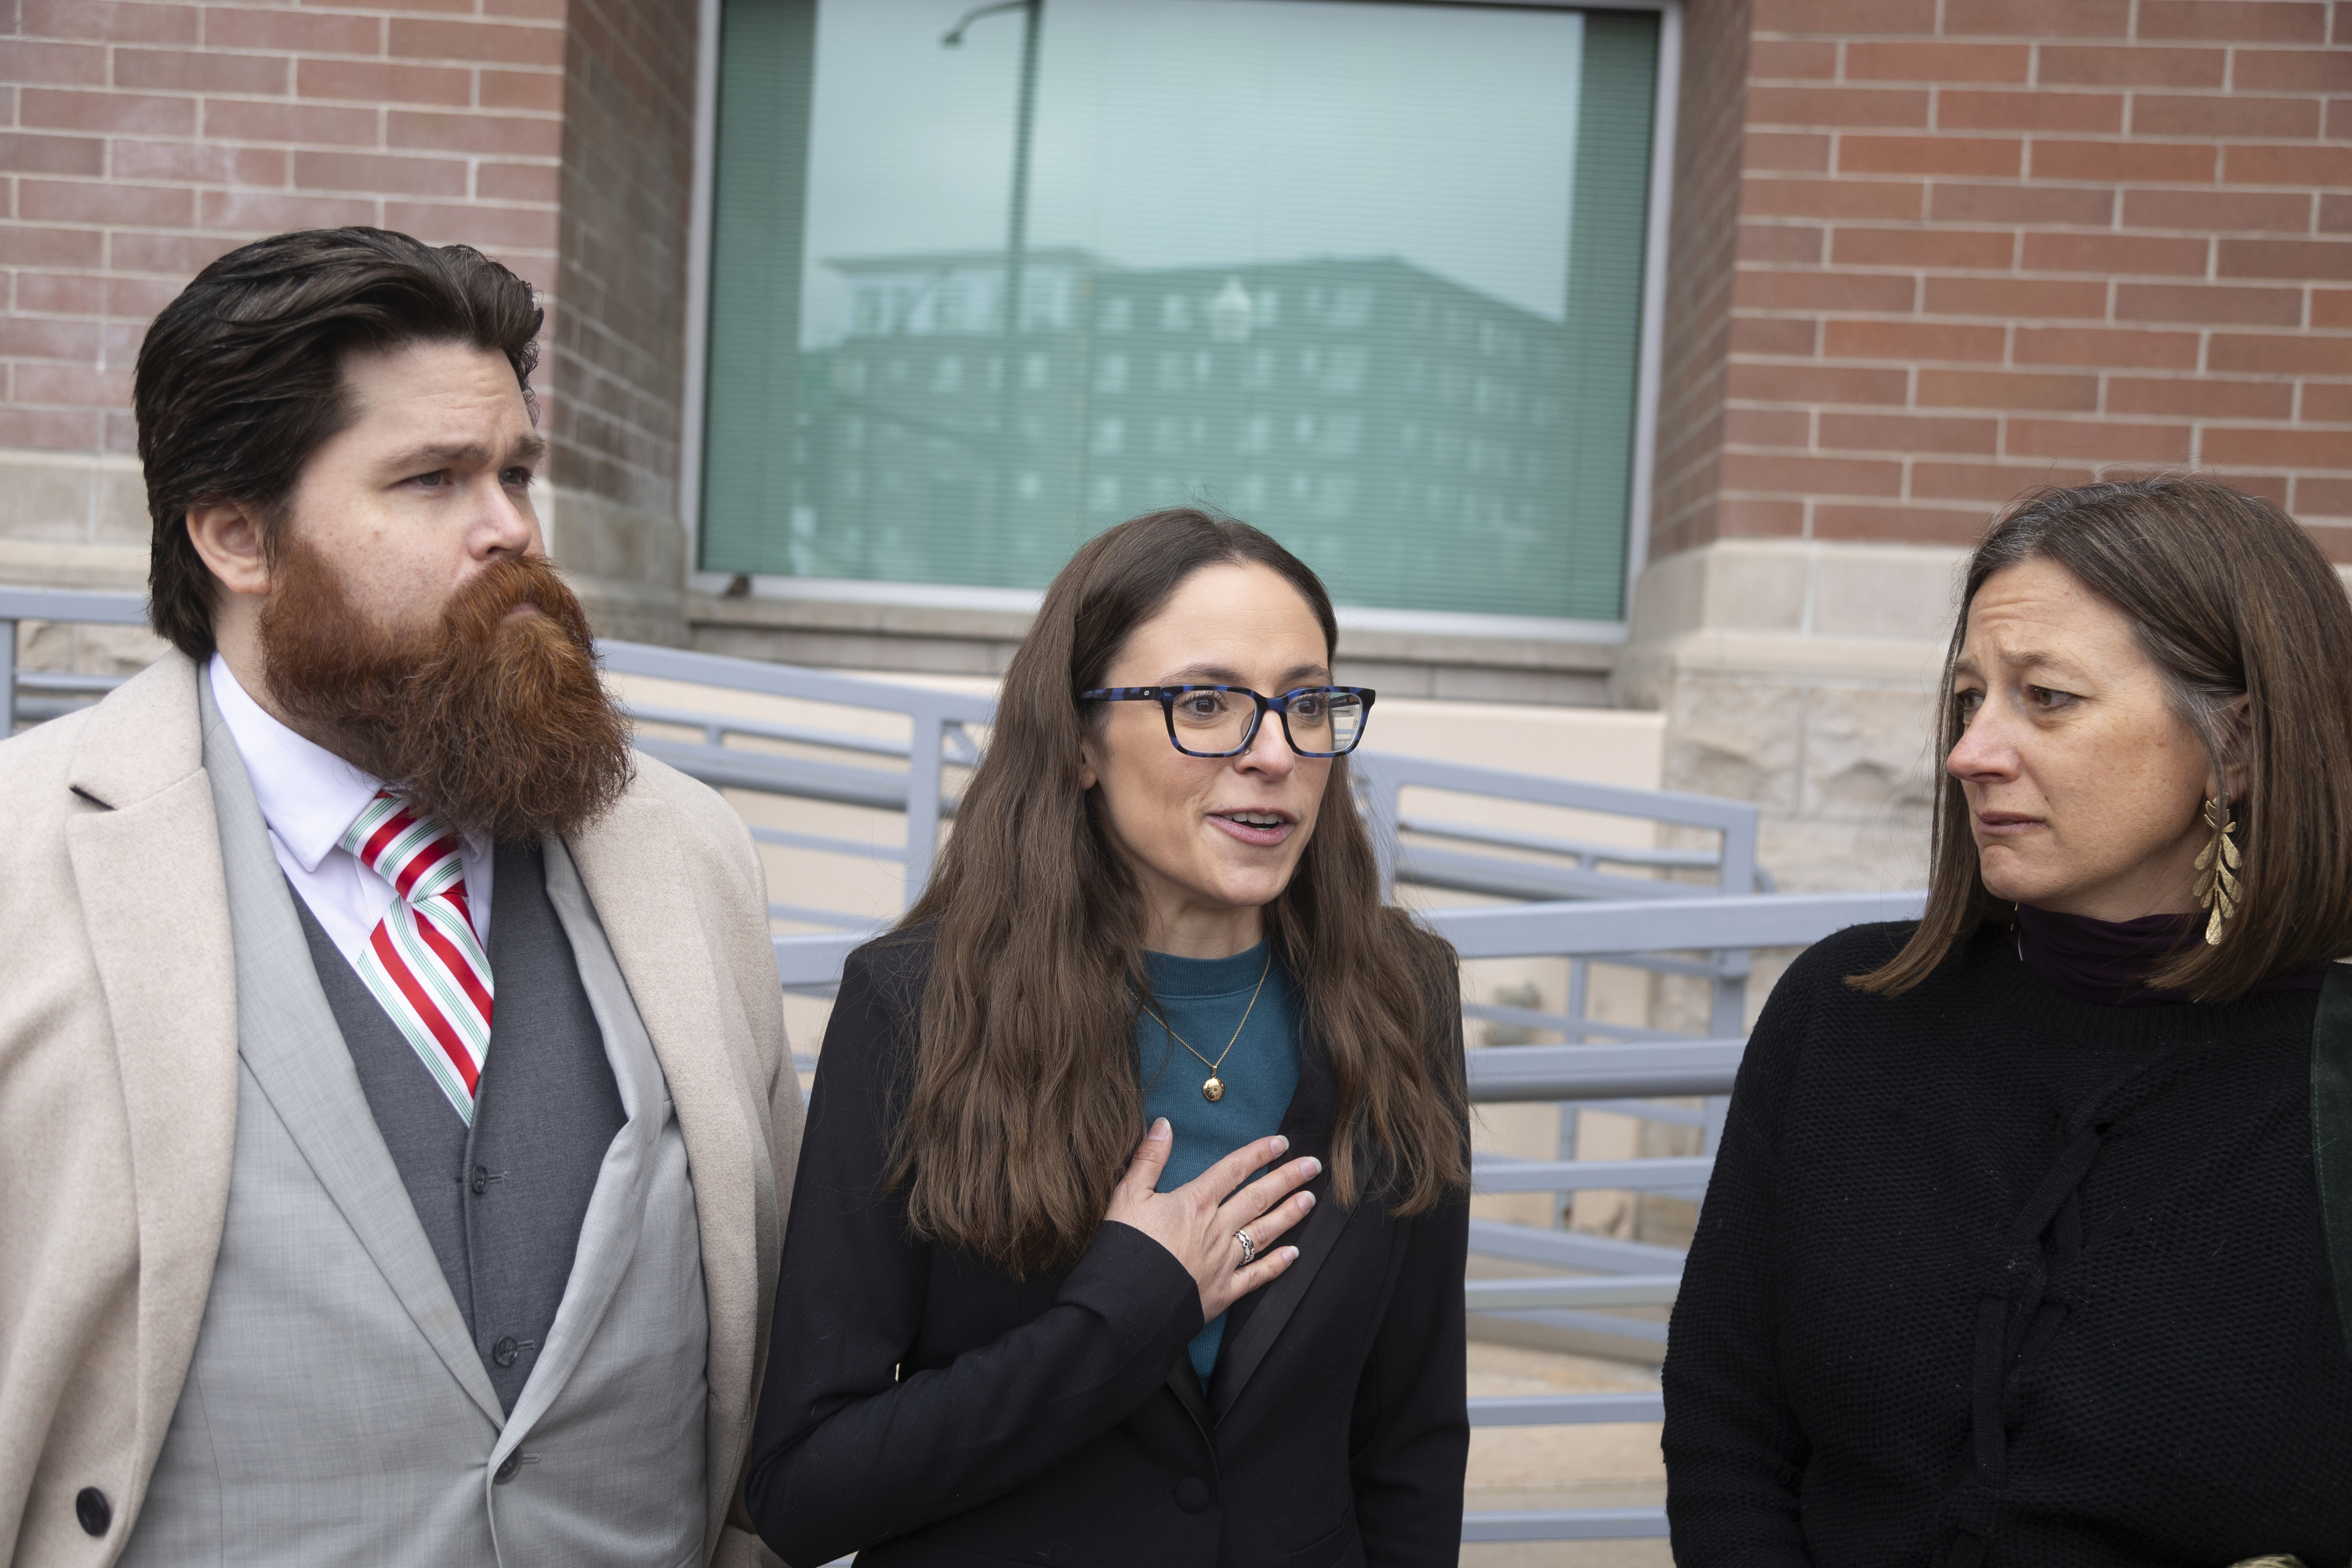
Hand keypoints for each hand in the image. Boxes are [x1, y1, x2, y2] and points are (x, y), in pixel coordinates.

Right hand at [1105, 1120, 1320, 1322]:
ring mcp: (1223, 1261)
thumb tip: (1164, 1124)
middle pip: (1258, 1198)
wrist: (1126, 1302)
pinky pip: (1256, 1275)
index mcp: (1194, 1203)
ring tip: (1310, 1200)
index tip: (1281, 1143)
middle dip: (1288, 1179)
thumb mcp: (1128, 1194)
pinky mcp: (1222, 1291)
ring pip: (1264, 1232)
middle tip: (1313, 1166)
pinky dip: (1276, 1265)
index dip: (1259, 1154)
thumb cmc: (1125, 1247)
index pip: (1234, 1170)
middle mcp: (1216, 1229)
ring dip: (1289, 1215)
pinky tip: (1293, 1255)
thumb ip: (1149, 1158)